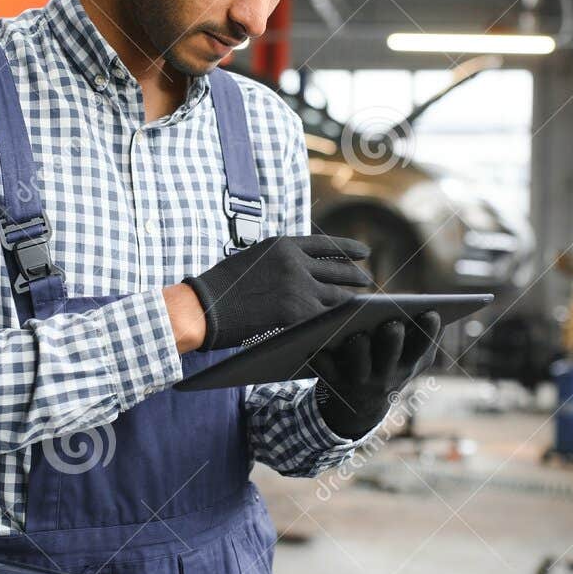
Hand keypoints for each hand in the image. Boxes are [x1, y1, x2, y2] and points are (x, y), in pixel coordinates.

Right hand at [183, 235, 371, 350]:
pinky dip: (340, 324)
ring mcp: (298, 286)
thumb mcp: (254, 259)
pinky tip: (349, 329)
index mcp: (284, 245)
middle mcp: (295, 261)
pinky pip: (328, 318)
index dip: (349, 250)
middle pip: (338, 271)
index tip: (365, 254)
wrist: (203, 307)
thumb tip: (305, 270)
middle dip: (356, 280)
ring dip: (353, 306)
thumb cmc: (221, 288)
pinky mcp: (296, 312)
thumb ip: (281, 261)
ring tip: (365, 310)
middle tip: (369, 285)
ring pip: (339, 297)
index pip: (327, 245)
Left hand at [311, 313, 440, 438]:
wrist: (358, 408)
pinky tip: (317, 349)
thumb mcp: (411, 360)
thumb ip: (423, 339)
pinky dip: (322, 360)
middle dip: (392, 340)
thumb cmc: (389, 369)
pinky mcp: (333, 382)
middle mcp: (386, 375)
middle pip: (390, 355)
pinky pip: (325, 371)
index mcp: (407, 363)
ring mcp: (359, 380)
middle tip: (392, 324)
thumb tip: (434, 311)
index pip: (422, 347)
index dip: (427, 332)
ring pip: (359, 365)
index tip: (430, 313)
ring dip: (358, 350)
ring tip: (357, 335)